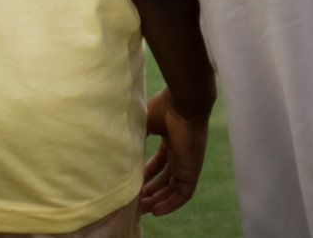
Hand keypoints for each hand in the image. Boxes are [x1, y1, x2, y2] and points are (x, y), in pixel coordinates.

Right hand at [140, 86, 209, 215]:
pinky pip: (184, 192)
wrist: (183, 102)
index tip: (132, 184)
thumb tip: (119, 150)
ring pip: (173, 188)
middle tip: (136, 202)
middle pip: (165, 178)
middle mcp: (179, 152)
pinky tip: (157, 211)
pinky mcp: (193, 169)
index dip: (146, 175)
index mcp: (169, 139)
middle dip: (151, 191)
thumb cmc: (163, 108)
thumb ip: (134, 138)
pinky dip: (171, 203)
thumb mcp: (143, 124)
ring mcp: (187, 161)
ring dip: (159, 200)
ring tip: (143, 210)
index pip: (158, 163)